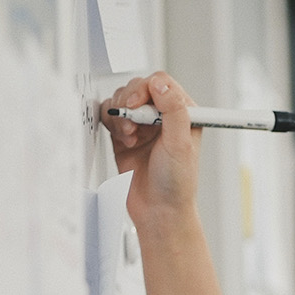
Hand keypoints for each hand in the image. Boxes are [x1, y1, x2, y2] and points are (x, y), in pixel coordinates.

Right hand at [98, 70, 201, 222]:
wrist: (158, 211)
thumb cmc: (176, 183)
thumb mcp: (180, 144)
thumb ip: (173, 111)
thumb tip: (161, 84)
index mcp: (183, 114)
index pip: (162, 84)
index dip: (146, 89)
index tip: (137, 106)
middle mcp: (162, 117)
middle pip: (138, 88)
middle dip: (130, 104)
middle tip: (132, 125)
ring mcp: (143, 125)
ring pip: (122, 100)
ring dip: (121, 116)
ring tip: (130, 136)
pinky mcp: (124, 136)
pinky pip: (111, 116)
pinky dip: (112, 124)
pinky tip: (124, 140)